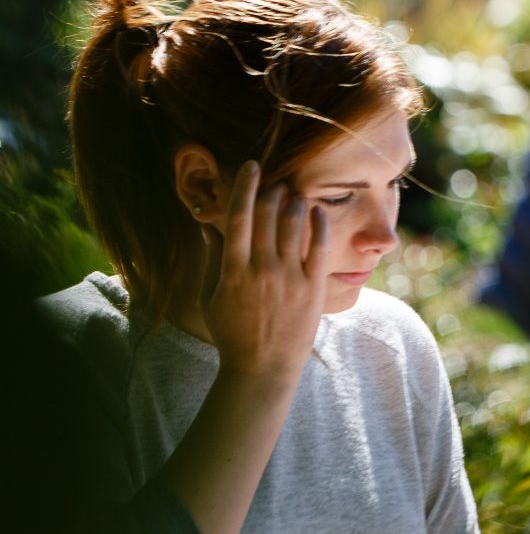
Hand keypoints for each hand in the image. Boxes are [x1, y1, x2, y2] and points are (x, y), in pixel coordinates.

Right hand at [199, 162, 331, 378]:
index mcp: (232, 270)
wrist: (263, 367)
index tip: (251, 166)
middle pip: (267, 216)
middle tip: (277, 181)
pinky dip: (319, 225)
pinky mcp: (313, 288)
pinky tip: (319, 211)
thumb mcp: (211, 297)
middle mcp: (261, 269)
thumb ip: (212, 259)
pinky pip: (319, 248)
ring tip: (295, 193)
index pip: (237, 216)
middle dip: (272, 191)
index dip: (245, 186)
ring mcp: (289, 278)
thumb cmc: (232, 333)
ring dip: (295, 203)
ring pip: (294, 226)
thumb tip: (206, 225)